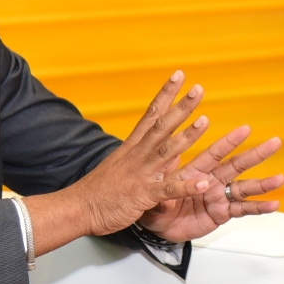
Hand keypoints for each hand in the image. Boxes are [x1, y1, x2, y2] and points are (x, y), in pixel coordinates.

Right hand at [26, 72, 212, 254]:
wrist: (78, 208)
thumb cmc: (100, 190)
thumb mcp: (121, 165)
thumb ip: (144, 156)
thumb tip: (167, 151)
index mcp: (132, 146)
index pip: (151, 114)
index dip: (166, 94)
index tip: (178, 75)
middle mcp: (138, 155)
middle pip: (162, 125)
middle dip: (181, 107)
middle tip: (199, 89)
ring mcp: (141, 173)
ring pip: (167, 150)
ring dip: (187, 136)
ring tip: (205, 121)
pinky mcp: (143, 195)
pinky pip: (168, 190)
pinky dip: (186, 186)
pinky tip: (203, 182)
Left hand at [138, 123, 283, 243]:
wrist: (159, 224)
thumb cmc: (157, 202)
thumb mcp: (156, 194)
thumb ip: (166, 190)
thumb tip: (168, 187)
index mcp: (197, 170)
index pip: (215, 153)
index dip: (230, 141)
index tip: (245, 129)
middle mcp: (212, 180)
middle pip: (237, 165)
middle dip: (256, 154)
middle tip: (275, 142)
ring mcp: (219, 196)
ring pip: (245, 187)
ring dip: (263, 183)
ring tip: (280, 178)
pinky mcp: (223, 213)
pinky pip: (243, 210)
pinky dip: (258, 208)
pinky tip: (273, 205)